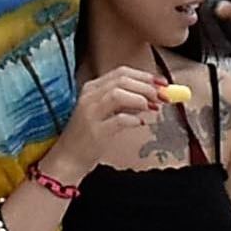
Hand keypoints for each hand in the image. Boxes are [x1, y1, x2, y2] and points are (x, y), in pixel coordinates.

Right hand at [40, 64, 167, 185]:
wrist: (68, 158)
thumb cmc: (88, 136)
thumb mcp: (104, 112)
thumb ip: (124, 102)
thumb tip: (152, 96)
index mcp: (92, 88)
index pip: (121, 72)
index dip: (145, 76)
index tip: (162, 83)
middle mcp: (89, 97)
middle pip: (122, 80)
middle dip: (147, 86)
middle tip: (162, 96)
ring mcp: (90, 113)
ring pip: (118, 94)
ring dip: (140, 99)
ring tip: (152, 108)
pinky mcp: (95, 131)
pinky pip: (119, 119)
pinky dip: (133, 119)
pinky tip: (140, 123)